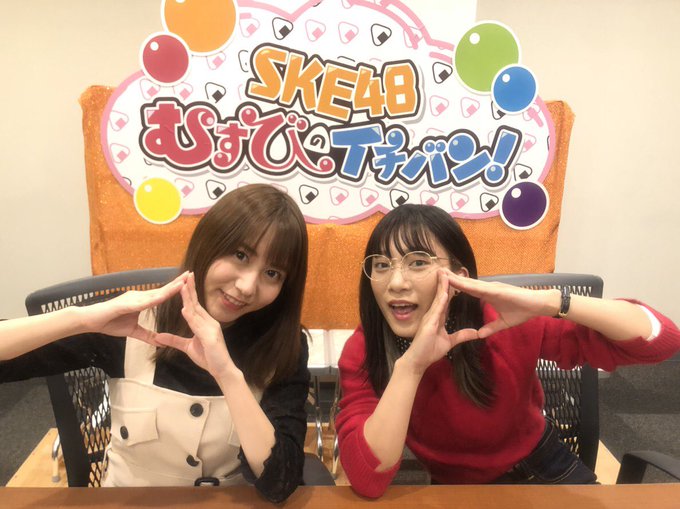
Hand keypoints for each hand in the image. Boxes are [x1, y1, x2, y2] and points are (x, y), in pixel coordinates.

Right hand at [80, 272, 187, 343]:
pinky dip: (152, 300)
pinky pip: (141, 303)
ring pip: (154, 294)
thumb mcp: (133, 332)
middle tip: (191, 274)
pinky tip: (161, 297)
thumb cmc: (110, 323)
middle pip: (162, 290)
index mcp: (142, 301)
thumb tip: (161, 343)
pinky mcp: (124, 304)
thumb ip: (147, 336)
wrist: (90, 321)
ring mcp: (132, 298)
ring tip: (182, 283)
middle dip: (176, 282)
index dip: (175, 288)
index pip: (163, 294)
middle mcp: (139, 296)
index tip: (188, 283)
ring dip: (168, 289)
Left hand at [153, 273, 236, 377]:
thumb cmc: (209, 358)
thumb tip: (158, 336)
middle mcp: (210, 322)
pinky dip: (191, 318)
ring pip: (197, 311)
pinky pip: (199, 326)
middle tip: (186, 274)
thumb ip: (174, 340)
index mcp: (205, 322)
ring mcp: (211, 328)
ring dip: (189, 299)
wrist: (222, 370)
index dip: (189, 292)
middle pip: (197, 303)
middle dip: (190, 289)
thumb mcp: (187, 347)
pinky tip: (184, 310)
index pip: (195, 304)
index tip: (183, 280)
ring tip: (182, 286)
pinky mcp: (210, 337)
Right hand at [401, 271, 479, 374]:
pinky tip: (445, 290)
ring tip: (445, 272)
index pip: (445, 299)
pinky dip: (441, 298)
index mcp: (437, 317)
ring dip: (442, 285)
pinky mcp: (429, 323)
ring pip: (438, 297)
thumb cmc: (429, 351)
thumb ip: (461, 335)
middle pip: (441, 294)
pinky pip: (437, 308)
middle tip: (448, 267)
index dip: (450, 288)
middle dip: (445, 281)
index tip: (455, 276)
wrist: (417, 361)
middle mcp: (432, 314)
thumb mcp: (449, 342)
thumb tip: (475, 333)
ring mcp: (430, 317)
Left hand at [444, 271, 558, 337]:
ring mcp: (492, 287)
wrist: (539, 306)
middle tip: (437, 272)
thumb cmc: (523, 311)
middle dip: (451, 279)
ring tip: (443, 274)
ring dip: (457, 279)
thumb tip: (480, 335)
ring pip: (470, 283)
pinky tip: (459, 283)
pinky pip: (481, 288)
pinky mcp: (498, 290)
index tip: (441, 284)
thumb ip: (491, 328)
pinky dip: (469, 285)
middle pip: (466, 283)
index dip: (455, 287)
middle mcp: (488, 288)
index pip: (467, 290)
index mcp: (487, 294)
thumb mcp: (503, 323)